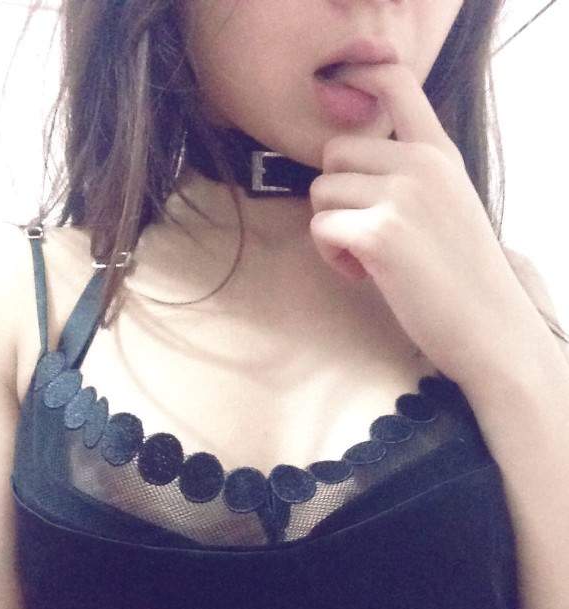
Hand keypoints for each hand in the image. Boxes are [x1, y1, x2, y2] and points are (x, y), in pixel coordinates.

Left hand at [308, 64, 546, 390]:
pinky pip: (321, 228)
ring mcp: (400, 196)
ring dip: (332, 227)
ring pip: (321, 191)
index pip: (396, 83)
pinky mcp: (379, 234)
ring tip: (366, 257)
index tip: (338, 91)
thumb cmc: (464, 276)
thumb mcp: (449, 205)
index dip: (356, 77)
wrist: (491, 328)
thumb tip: (352, 171)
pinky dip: (332, 254)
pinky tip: (362, 273)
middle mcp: (420, 164)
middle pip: (334, 152)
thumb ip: (411, 176)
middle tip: (362, 231)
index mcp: (440, 153)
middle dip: (336, 194)